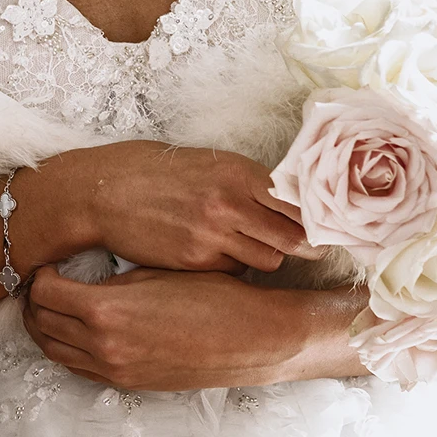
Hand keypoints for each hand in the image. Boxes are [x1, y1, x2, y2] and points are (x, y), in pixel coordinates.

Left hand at [22, 264, 360, 391]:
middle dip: (34, 301)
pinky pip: (80, 368)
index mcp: (104, 310)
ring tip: (53, 305)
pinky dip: (68, 348)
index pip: (43, 293)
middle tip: (41, 282)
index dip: (39, 275)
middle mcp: (103, 345)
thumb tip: (80, 274)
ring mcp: (115, 368)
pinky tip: (77, 330)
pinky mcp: (130, 382)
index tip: (47, 263)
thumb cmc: (210, 296)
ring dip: (46, 327)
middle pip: (41, 324)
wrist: (251, 337)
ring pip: (56, 350)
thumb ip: (110, 279)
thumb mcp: (153, 272)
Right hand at [76, 142, 314, 273]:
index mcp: (239, 172)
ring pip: (269, 260)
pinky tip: (216, 252)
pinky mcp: (196, 261)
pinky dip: (234, 266)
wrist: (105, 191)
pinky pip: (236, 271)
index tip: (331, 228)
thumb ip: (249, 183)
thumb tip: (291, 201)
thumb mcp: (209, 164)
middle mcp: (231, 203)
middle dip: (305, 246)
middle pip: (295, 238)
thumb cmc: (156, 172)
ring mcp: (214, 235)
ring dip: (266, 256)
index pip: (300, 203)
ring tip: (249, 245)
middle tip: (311, 248)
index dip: (320, 220)